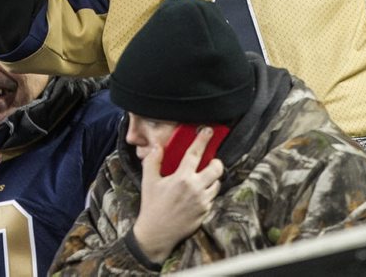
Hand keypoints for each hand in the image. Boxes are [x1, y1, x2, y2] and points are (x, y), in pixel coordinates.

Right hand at [133, 127, 223, 263]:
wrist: (156, 234)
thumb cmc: (152, 206)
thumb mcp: (148, 181)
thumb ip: (153, 161)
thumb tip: (157, 146)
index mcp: (182, 178)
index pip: (195, 153)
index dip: (203, 139)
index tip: (208, 130)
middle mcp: (195, 188)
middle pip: (216, 168)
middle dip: (216, 162)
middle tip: (210, 161)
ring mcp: (202, 201)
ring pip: (217, 183)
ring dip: (213, 178)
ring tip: (203, 178)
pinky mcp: (205, 212)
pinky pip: (212, 198)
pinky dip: (208, 193)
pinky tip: (199, 193)